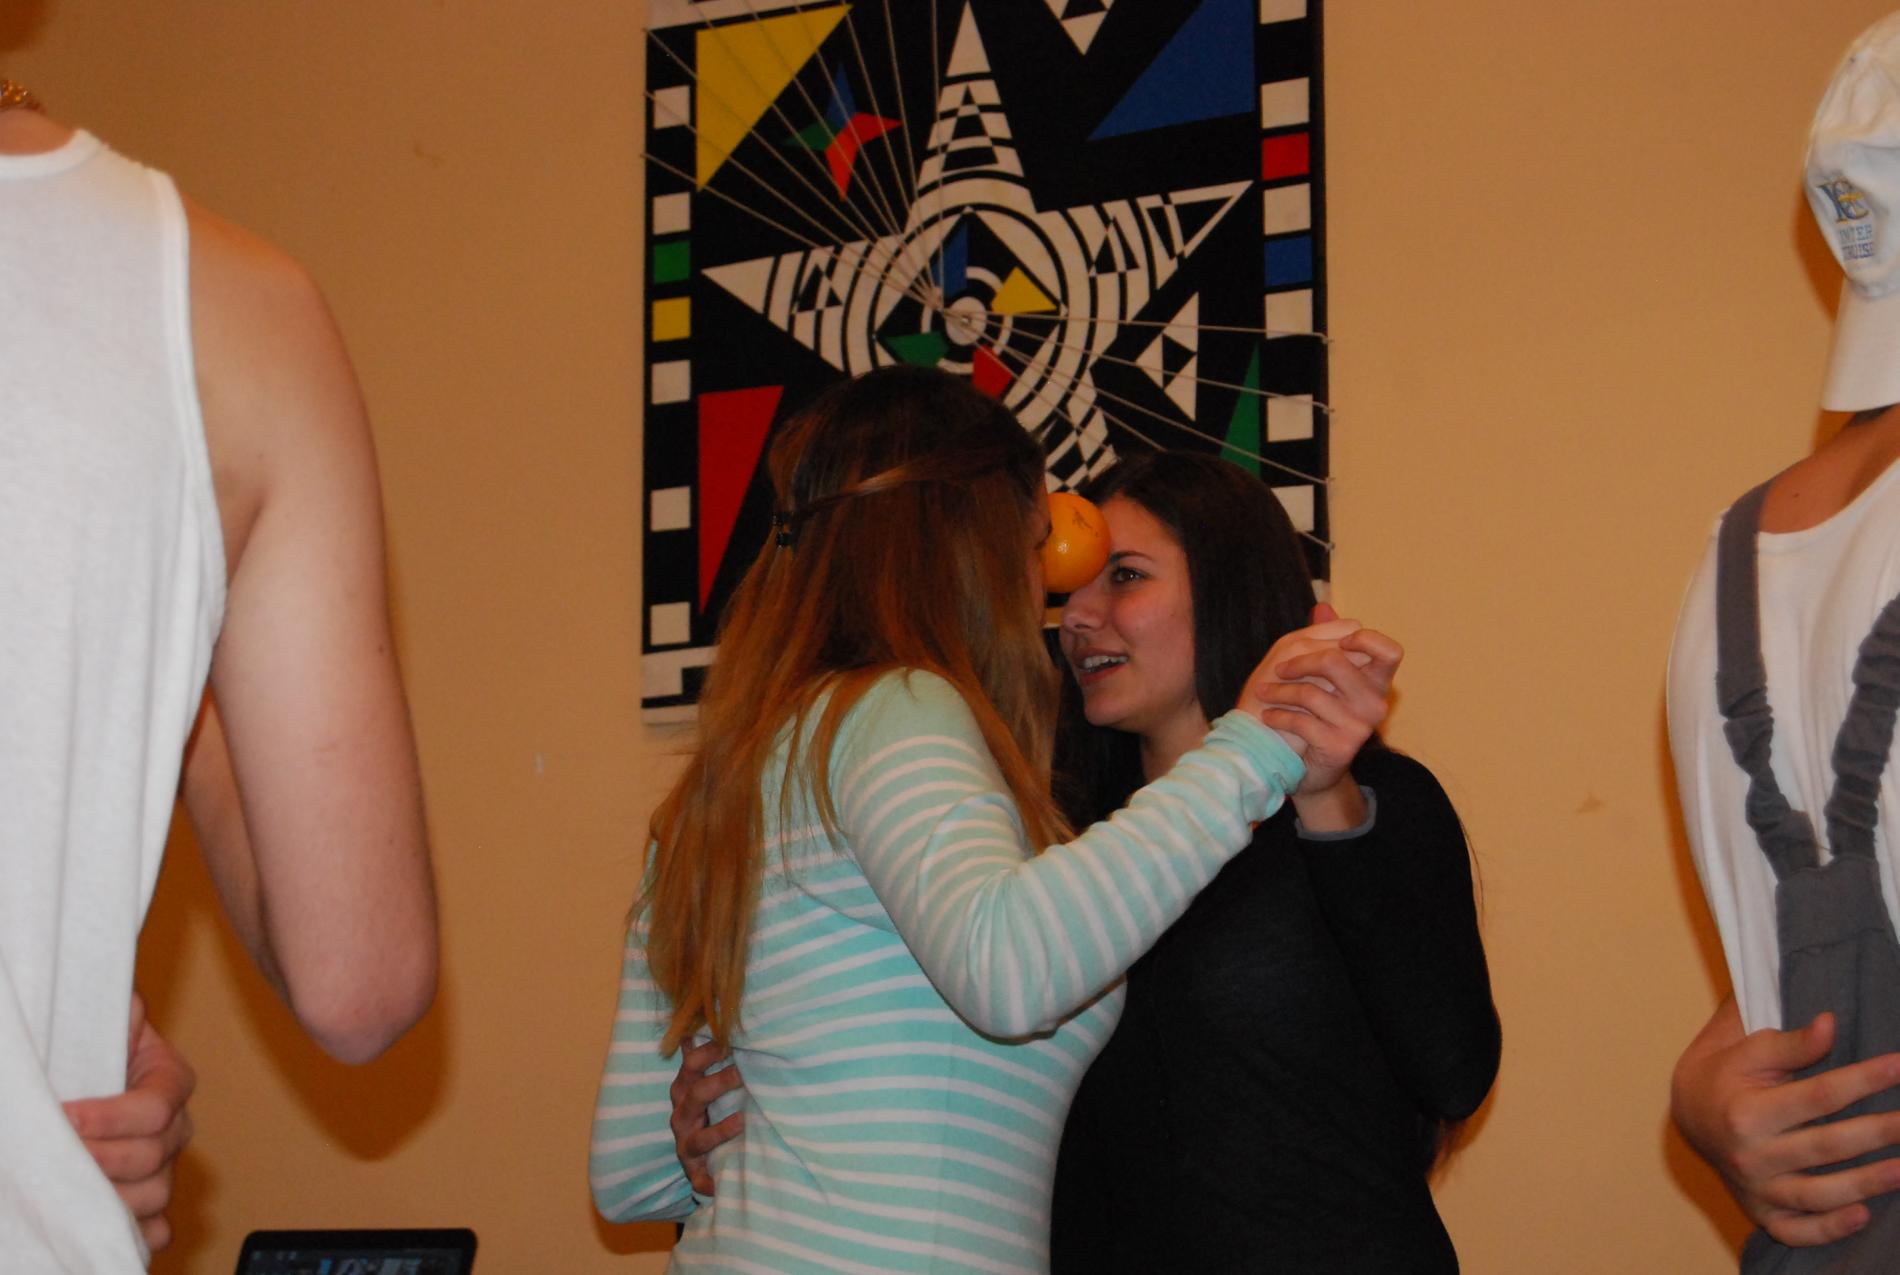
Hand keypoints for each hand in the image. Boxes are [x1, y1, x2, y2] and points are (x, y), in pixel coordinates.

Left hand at [63, 993, 194, 1252]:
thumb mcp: (100, 1019)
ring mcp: (163, 1166)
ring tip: (67, 1188)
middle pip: (154, 1158)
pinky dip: (137, 1234)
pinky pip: (158, 1228)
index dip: (109, 1117)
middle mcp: (174, 1127)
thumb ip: (119, 1011)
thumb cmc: (83, 1045)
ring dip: (109, 1198)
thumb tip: (127, 1008)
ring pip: (155, 1195)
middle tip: (54, 1153)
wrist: (75, 1074)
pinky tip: (104, 1226)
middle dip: (99, 1159)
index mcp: (170, 1079)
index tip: (64, 1115)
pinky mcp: (146, 1199)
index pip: (155, 1109)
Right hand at [670, 1039, 745, 1194]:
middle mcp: (682, 1114)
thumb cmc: (710, 1107)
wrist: (699, 1152)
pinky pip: (699, 1177)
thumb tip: (714, 1014)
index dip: (707, 1053)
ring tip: (743, 1122)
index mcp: (685, 1088)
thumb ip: (708, 1054)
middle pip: (696, 1096)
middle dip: (719, 1083)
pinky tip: (720, 1184)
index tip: (729, 1041)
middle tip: (745, 1073)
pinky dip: (709, 1182)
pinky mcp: (693, 1171)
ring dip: (720, 1130)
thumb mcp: (708, 1081)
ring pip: (697, 1138)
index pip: (691, 1065)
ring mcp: (686, 1143)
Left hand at [1247, 605, 1400, 796]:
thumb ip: (1324, 642)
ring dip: (1278, 692)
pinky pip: (1301, 720)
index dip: (1366, 641)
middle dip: (1299, 662)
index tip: (1339, 642)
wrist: (1307, 767)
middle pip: (1336, 662)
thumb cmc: (1314, 714)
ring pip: (1310, 692)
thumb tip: (1322, 607)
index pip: (1390, 652)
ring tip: (1262, 693)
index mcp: (1377, 682)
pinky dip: (1277, 715)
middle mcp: (1375, 704)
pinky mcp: (1340, 747)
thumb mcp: (1320, 677)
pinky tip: (1268, 715)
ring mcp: (1360, 727)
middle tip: (1278, 669)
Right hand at [1672, 996, 1899, 1244]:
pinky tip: (1864, 1215)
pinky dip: (1830, 1228)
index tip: (1899, 1066)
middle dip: (1878, 1133)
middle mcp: (1749, 1155)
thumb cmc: (1728, 1072)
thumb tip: (1831, 1024)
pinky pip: (1797, 1231)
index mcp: (1746, 1111)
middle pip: (1825, 1146)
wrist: (1690, 1113)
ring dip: (1865, 1183)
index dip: (1864, 1080)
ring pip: (1818, 1194)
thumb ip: (1793, 1044)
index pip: (1818, 1096)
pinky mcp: (1761, 1212)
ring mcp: (1755, 1188)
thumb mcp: (1751, 1051)